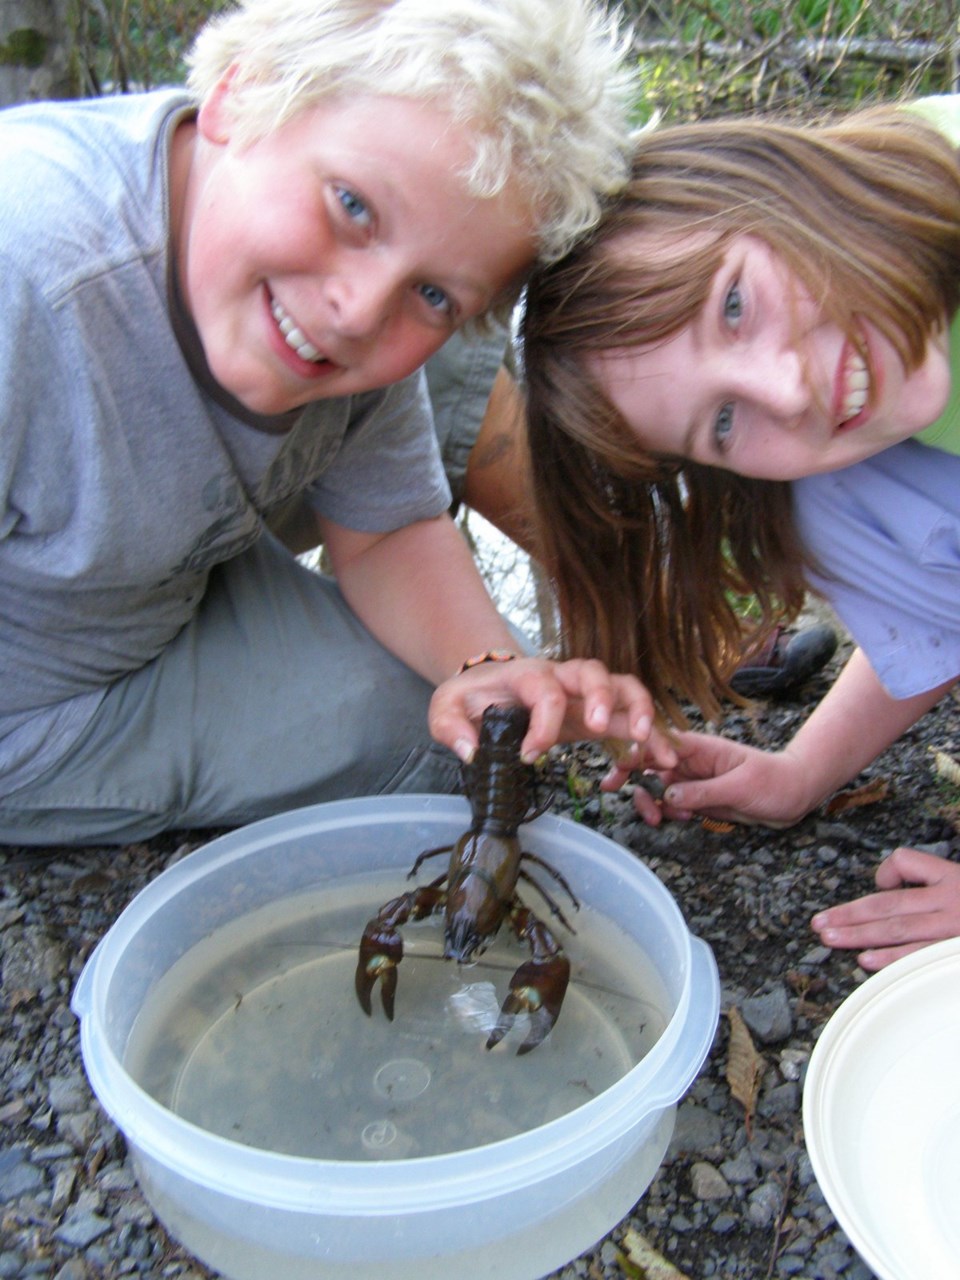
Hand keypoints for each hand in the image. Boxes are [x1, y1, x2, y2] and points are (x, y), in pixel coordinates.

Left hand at [429, 656, 676, 768]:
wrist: (486, 685)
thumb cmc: (471, 697)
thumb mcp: (445, 708)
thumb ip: (450, 728)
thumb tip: (471, 752)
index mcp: (526, 675)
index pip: (544, 691)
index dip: (543, 724)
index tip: (531, 755)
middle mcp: (561, 678)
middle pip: (593, 672)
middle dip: (605, 698)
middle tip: (603, 729)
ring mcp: (583, 693)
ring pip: (624, 686)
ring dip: (640, 710)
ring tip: (649, 743)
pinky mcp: (596, 712)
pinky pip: (630, 715)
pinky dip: (649, 735)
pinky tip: (660, 759)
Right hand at [603, 730, 814, 827]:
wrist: (798, 794)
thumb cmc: (776, 782)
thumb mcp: (741, 788)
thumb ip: (703, 792)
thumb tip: (668, 795)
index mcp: (700, 748)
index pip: (659, 743)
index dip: (635, 751)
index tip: (617, 768)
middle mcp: (692, 761)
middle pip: (650, 763)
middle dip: (629, 775)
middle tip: (610, 790)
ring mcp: (694, 780)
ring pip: (658, 786)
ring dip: (650, 801)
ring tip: (655, 819)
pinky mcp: (700, 798)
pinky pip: (673, 803)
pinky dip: (668, 812)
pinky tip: (677, 820)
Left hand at [812, 847, 959, 969]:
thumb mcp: (957, 880)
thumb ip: (924, 876)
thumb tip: (884, 883)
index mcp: (947, 876)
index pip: (905, 862)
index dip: (886, 872)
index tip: (880, 885)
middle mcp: (947, 900)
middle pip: (887, 904)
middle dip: (849, 913)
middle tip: (819, 922)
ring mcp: (950, 929)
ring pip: (895, 929)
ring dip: (859, 934)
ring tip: (830, 938)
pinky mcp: (952, 954)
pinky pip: (916, 955)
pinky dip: (890, 958)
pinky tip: (866, 960)